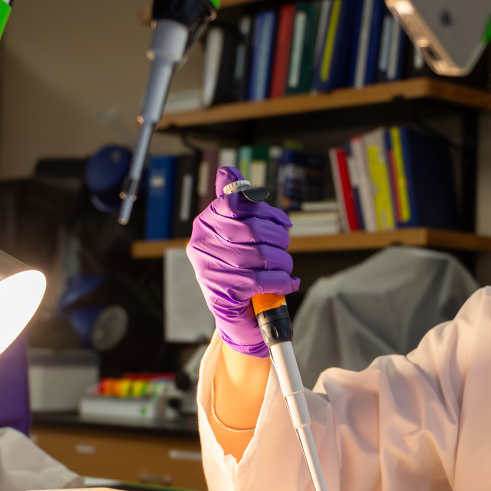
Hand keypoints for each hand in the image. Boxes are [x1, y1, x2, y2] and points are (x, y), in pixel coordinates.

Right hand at [186, 166, 300, 356]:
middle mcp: (202, 243)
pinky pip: (261, 280)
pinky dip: (282, 282)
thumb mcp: (237, 236)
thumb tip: (229, 172)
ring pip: (260, 256)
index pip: (239, 204)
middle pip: (253, 229)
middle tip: (285, 250)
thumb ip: (237, 205)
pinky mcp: (222, 292)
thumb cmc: (239, 271)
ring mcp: (209, 269)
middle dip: (279, 239)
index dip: (268, 212)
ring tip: (285, 269)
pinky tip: (289, 283)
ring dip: (282, 263)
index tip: (284, 223)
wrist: (236, 318)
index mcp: (205, 223)